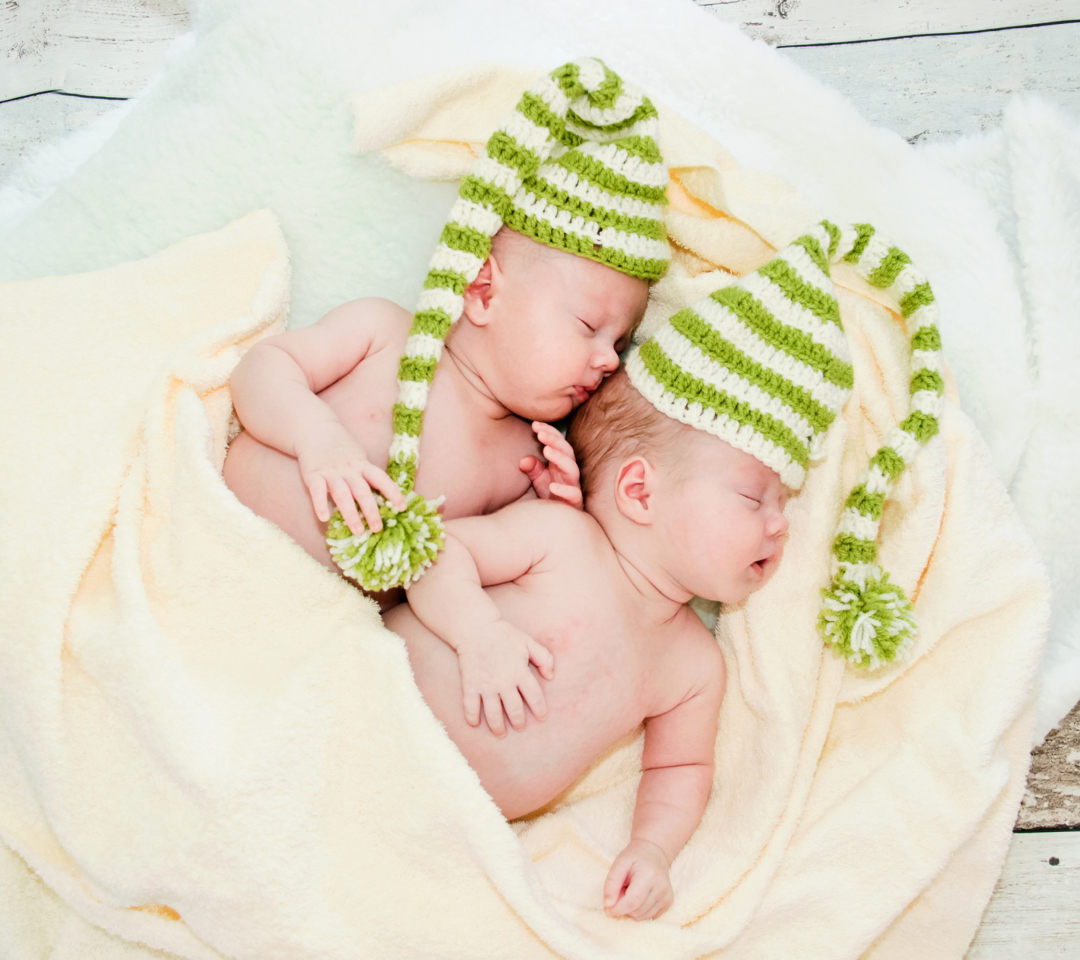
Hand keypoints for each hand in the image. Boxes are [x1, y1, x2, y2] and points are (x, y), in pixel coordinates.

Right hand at [295, 421, 406, 532]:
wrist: (315, 430)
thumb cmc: (341, 448)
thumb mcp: (358, 457)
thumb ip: (366, 475)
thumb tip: (383, 497)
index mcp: (362, 465)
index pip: (381, 479)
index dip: (392, 492)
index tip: (402, 507)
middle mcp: (349, 469)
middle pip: (362, 491)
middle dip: (371, 510)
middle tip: (378, 528)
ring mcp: (331, 472)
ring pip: (342, 494)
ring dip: (350, 513)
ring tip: (357, 531)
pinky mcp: (313, 474)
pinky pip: (317, 491)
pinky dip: (320, 504)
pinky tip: (324, 518)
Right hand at [456, 620, 554, 737]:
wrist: (476, 628)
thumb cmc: (505, 635)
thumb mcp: (529, 642)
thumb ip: (545, 658)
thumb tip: (550, 677)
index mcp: (520, 672)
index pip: (534, 697)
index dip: (540, 710)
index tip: (541, 718)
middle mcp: (504, 683)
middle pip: (515, 710)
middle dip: (519, 722)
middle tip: (520, 727)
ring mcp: (486, 686)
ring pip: (493, 714)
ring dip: (498, 727)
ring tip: (501, 733)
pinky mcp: (470, 685)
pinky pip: (471, 707)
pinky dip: (472, 718)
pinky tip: (475, 724)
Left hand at [518, 421, 582, 508]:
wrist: (558, 518)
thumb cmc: (550, 494)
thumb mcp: (538, 479)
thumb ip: (532, 467)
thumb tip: (524, 460)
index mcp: (561, 463)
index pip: (558, 443)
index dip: (549, 433)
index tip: (535, 425)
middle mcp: (569, 472)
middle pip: (567, 452)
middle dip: (554, 440)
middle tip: (541, 433)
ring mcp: (573, 486)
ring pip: (572, 469)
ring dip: (560, 458)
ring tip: (547, 451)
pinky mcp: (575, 502)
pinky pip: (573, 495)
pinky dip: (564, 490)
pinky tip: (552, 486)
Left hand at [603, 839, 672, 920]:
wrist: (654, 853)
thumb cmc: (634, 857)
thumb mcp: (619, 863)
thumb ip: (611, 883)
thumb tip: (607, 905)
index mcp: (649, 876)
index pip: (632, 902)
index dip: (617, 909)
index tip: (607, 908)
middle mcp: (661, 888)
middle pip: (636, 911)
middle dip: (623, 906)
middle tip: (621, 890)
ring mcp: (666, 897)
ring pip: (641, 917)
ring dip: (631, 909)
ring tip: (631, 891)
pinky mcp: (668, 903)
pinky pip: (648, 917)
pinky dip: (639, 910)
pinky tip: (639, 896)